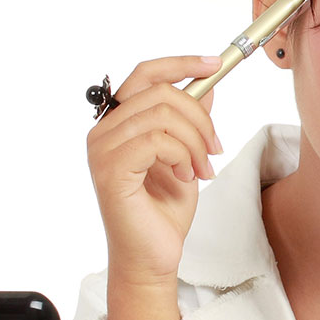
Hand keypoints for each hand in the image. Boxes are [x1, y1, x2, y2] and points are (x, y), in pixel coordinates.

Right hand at [86, 55, 222, 284]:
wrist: (153, 256)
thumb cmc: (163, 212)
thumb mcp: (187, 156)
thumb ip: (189, 122)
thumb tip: (206, 87)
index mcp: (118, 124)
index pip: (144, 75)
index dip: (181, 64)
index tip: (216, 64)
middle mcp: (103, 132)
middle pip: (159, 92)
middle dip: (199, 117)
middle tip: (215, 147)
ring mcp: (103, 150)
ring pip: (162, 116)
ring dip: (194, 142)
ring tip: (201, 168)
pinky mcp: (111, 170)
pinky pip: (157, 141)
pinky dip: (181, 156)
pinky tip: (186, 176)